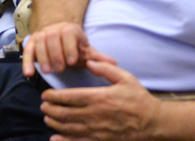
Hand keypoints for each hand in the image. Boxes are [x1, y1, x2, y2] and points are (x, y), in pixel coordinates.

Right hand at [22, 22, 114, 77]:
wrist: (59, 32)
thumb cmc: (74, 45)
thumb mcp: (86, 50)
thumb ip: (97, 57)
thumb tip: (114, 63)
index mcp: (71, 30)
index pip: (68, 34)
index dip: (69, 47)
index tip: (72, 61)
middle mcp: (55, 29)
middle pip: (53, 38)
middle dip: (56, 54)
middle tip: (60, 69)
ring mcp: (42, 35)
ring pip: (40, 43)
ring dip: (42, 57)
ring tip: (47, 71)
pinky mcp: (32, 43)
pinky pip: (27, 50)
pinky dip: (27, 62)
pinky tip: (28, 74)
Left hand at [40, 60, 161, 140]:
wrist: (151, 122)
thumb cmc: (138, 99)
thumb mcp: (126, 78)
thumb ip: (106, 69)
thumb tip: (89, 62)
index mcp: (99, 97)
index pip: (69, 97)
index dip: (54, 96)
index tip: (46, 94)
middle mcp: (94, 115)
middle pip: (64, 113)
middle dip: (50, 109)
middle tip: (44, 105)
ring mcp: (96, 130)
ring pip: (67, 128)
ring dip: (54, 122)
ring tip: (47, 117)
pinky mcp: (99, 140)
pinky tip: (54, 138)